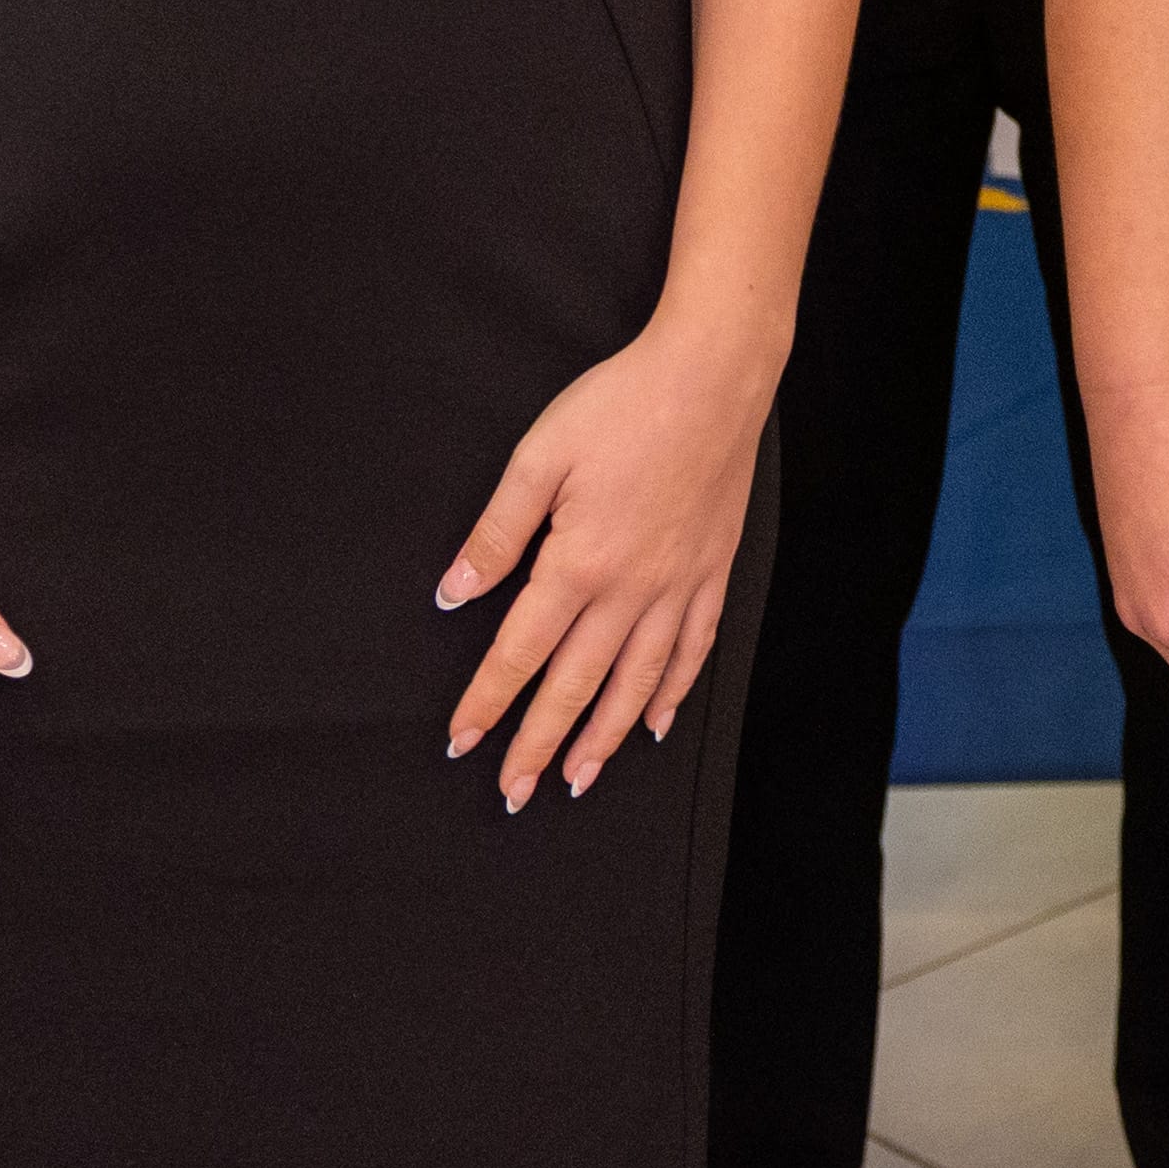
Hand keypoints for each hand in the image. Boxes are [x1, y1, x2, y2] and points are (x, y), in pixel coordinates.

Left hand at [437, 319, 777, 810]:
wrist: (713, 374)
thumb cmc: (622, 404)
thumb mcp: (540, 457)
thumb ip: (497, 532)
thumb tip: (455, 592)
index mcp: (579, 563)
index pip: (520, 652)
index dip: (487, 701)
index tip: (462, 741)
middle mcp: (630, 590)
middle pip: (576, 685)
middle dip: (539, 744)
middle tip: (513, 793)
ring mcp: (678, 585)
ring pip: (636, 683)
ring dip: (603, 737)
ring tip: (578, 779)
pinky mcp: (712, 571)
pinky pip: (693, 649)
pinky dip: (673, 692)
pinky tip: (654, 722)